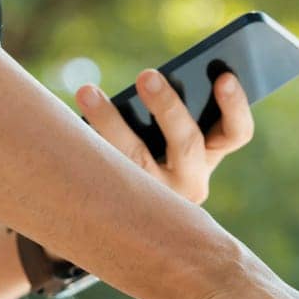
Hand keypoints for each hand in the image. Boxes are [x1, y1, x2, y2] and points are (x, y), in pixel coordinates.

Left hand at [75, 70, 253, 203]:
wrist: (121, 224)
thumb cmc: (145, 156)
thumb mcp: (164, 137)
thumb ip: (165, 114)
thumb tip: (146, 79)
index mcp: (209, 157)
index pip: (235, 133)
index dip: (234, 106)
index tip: (223, 76)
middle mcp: (190, 184)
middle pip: (187, 144)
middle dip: (168, 107)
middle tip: (147, 75)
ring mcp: (156, 202)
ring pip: (136, 160)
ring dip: (110, 122)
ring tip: (86, 92)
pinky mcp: (120, 208)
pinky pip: (104, 174)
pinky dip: (85, 146)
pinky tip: (63, 126)